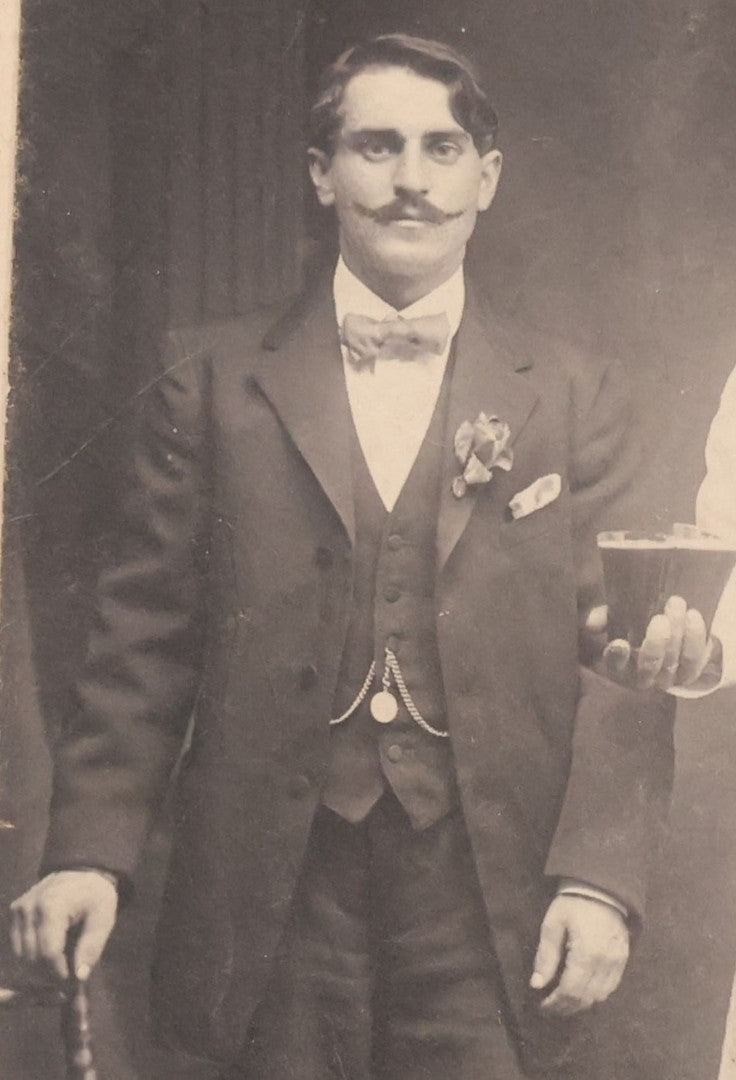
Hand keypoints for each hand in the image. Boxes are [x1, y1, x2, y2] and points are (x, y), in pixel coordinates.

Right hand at [10, 870, 117, 980]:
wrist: (82, 871)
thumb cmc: (95, 895)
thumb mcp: (104, 917)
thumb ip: (92, 946)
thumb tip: (80, 977)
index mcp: (53, 906)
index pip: (49, 952)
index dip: (59, 972)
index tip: (71, 980)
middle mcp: (30, 907)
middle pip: (32, 956)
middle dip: (48, 973)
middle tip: (65, 978)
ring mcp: (19, 909)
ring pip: (21, 954)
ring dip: (38, 968)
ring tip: (58, 968)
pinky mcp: (15, 912)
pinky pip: (17, 945)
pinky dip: (30, 956)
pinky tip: (47, 956)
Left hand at [530, 894, 628, 1015]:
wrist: (601, 888)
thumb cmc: (572, 904)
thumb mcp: (553, 924)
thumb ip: (546, 956)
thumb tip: (536, 984)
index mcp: (586, 954)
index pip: (570, 991)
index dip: (555, 1003)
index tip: (542, 1006)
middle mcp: (605, 963)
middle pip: (585, 998)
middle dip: (566, 1007)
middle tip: (550, 1008)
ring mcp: (618, 963)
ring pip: (600, 996)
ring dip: (581, 1004)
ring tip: (564, 1003)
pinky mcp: (624, 959)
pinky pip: (612, 987)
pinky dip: (596, 995)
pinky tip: (584, 993)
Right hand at [585, 598, 719, 689]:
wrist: (667, 638)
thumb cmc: (634, 628)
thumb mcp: (615, 621)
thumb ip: (603, 618)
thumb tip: (591, 621)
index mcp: (620, 667)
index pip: (615, 667)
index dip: (617, 658)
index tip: (620, 642)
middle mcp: (644, 678)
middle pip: (649, 667)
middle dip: (656, 644)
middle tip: (659, 619)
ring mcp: (668, 677)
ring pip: (674, 662)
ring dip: (677, 635)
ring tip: (676, 606)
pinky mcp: (690, 671)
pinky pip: (695, 659)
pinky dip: (695, 638)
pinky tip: (692, 616)